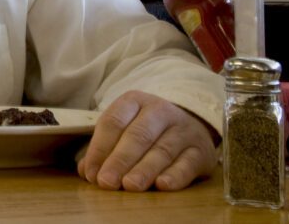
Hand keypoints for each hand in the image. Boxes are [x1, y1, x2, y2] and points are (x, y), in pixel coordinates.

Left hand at [77, 90, 217, 190]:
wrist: (190, 124)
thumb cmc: (147, 130)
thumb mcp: (123, 129)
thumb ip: (104, 148)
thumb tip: (86, 172)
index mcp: (134, 101)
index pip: (113, 122)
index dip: (100, 148)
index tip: (91, 172)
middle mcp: (160, 111)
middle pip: (137, 136)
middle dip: (120, 160)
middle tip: (106, 182)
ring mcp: (183, 130)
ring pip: (162, 150)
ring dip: (144, 170)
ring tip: (129, 186)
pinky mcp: (202, 150)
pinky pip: (188, 163)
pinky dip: (176, 175)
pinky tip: (162, 185)